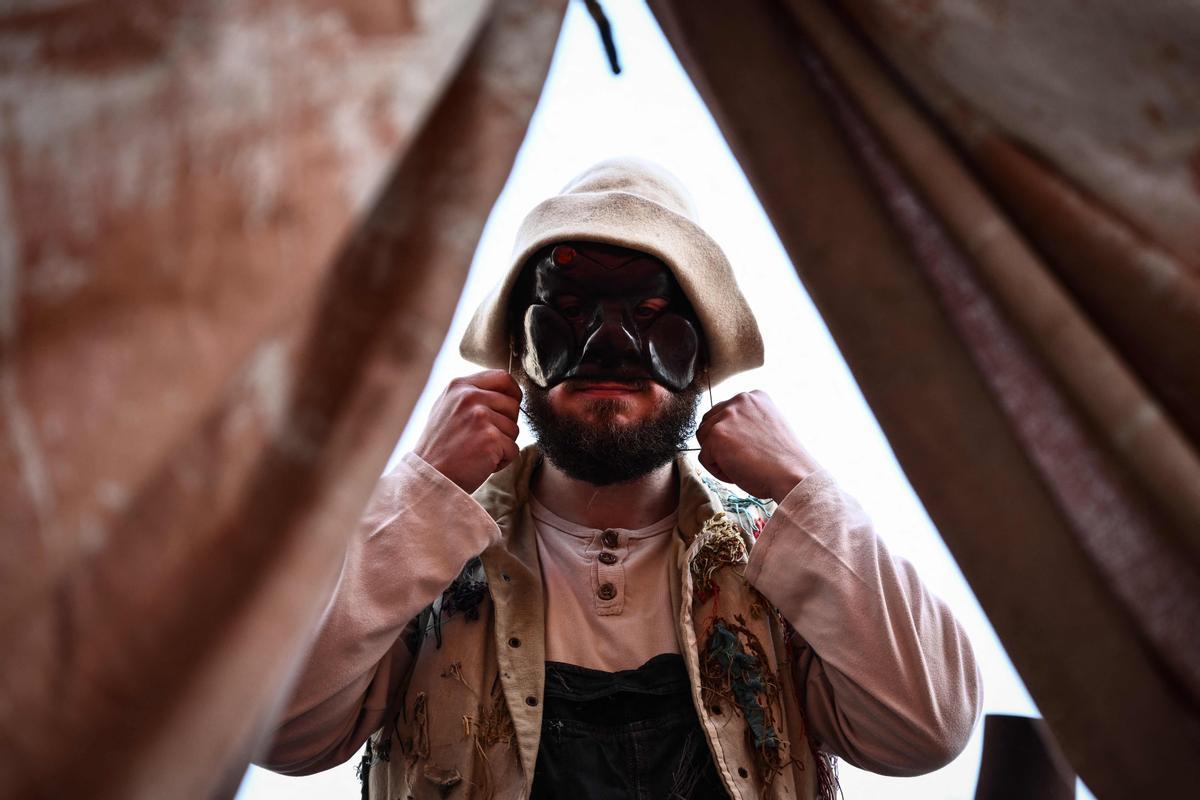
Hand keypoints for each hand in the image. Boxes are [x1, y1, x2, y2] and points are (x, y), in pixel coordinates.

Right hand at [413, 370, 521, 493]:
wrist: (428, 477)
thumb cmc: (438, 448)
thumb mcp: (446, 409)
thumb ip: (470, 396)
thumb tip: (502, 394)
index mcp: (459, 386)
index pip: (502, 377)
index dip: (513, 393)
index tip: (509, 408)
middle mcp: (470, 396)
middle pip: (513, 405)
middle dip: (506, 425)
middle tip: (484, 440)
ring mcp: (480, 416)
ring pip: (514, 429)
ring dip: (502, 445)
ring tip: (478, 452)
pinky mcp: (490, 438)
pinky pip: (513, 449)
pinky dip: (502, 461)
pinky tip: (481, 464)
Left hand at [695, 390, 820, 501]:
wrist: (793, 475)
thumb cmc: (784, 461)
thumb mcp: (768, 427)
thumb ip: (747, 421)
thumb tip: (727, 430)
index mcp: (755, 396)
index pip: (724, 413)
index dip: (732, 436)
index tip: (750, 448)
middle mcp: (740, 400)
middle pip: (709, 423)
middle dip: (720, 444)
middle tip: (744, 459)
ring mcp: (727, 416)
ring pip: (704, 440)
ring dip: (718, 457)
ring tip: (743, 465)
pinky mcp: (716, 434)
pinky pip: (704, 458)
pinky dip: (718, 471)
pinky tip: (739, 472)